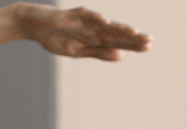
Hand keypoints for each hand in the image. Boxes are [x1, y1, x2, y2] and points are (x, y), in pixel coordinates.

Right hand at [14, 4, 151, 60]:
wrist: (35, 25)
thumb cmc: (57, 37)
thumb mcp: (78, 52)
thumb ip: (99, 53)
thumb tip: (121, 56)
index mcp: (95, 38)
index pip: (118, 42)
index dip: (133, 44)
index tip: (149, 47)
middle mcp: (94, 28)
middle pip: (116, 33)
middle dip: (132, 38)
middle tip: (150, 40)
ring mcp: (84, 21)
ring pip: (104, 25)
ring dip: (118, 28)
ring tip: (134, 32)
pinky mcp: (72, 14)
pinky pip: (85, 15)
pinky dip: (95, 18)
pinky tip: (106, 21)